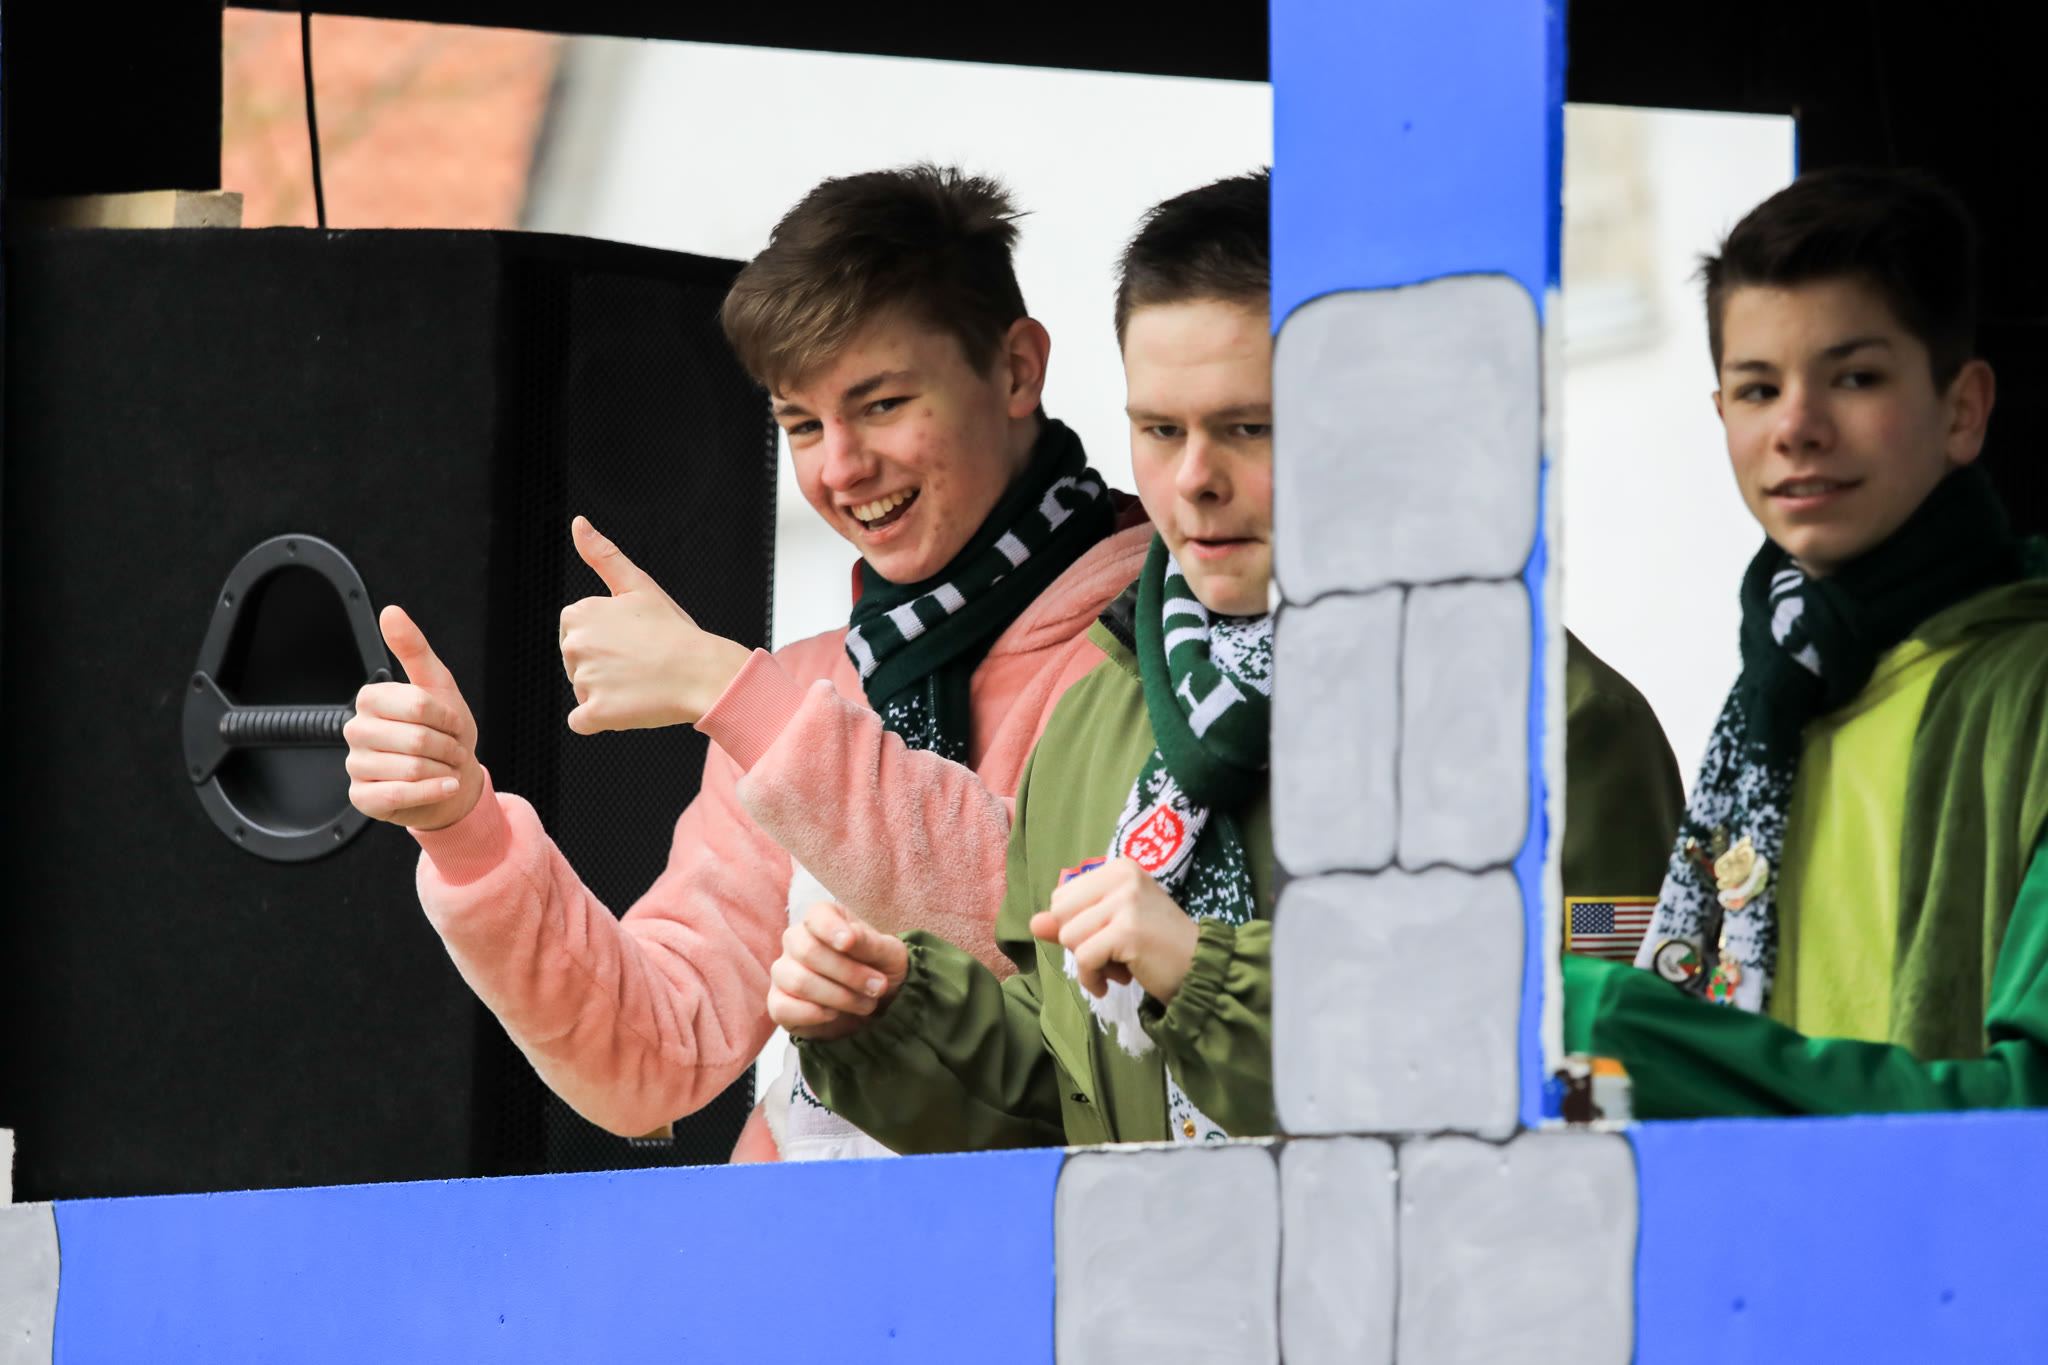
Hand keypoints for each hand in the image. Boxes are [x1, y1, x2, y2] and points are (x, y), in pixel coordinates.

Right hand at [345, 605, 484, 830]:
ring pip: (411, 769)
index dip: (447, 718)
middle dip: (448, 747)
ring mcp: (356, 765)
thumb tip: (391, 611)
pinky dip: (433, 792)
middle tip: (451, 750)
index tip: (451, 723)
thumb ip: (413, 649)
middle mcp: (356, 731)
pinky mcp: (362, 798)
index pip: (418, 705)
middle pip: (416, 739)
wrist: (451, 778)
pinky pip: (399, 795)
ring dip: (443, 770)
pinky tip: (445, 786)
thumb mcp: (437, 685)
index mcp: (371, 699)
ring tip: (445, 767)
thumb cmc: (443, 732)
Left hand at [558, 516, 752, 733]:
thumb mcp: (639, 586)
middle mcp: (574, 644)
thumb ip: (603, 556)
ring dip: (608, 694)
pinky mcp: (595, 712)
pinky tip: (630, 707)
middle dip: (603, 669)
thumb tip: (577, 522)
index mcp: (578, 613)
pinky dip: (603, 720)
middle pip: (576, 666)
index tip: (633, 641)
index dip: (605, 641)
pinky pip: (583, 722)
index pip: (575, 635)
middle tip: (641, 664)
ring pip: (584, 693)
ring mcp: (584, 680)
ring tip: (641, 684)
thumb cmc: (676, 630)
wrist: (705, 672)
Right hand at [766, 902, 910, 1042]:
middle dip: (849, 973)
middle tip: (878, 987)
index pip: (816, 915)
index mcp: (823, 919)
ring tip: (865, 1004)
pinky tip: (834, 1014)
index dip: (830, 928)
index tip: (848, 942)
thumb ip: (870, 943)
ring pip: (799, 982)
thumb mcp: (889, 954)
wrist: (877, 1007)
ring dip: (839, 997)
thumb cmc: (880, 970)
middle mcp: (796, 940)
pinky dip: (813, 1014)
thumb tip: (848, 938)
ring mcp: (784, 972)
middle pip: (808, 951)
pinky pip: (782, 1008)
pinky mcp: (779, 1003)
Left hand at [1030, 858, 1199, 1003]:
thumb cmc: (1157, 948)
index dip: (1076, 927)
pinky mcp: (1128, 930)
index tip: (1108, 938)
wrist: (1201, 970)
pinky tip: (1114, 983)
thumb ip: (1070, 923)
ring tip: (1120, 967)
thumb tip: (1033, 923)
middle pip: (1060, 914)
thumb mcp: (1110, 927)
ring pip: (1069, 937)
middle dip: (1079, 943)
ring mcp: (1126, 901)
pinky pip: (1083, 958)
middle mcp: (1122, 876)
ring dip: (1089, 964)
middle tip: (1113, 954)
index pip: (1062, 897)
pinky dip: (1093, 980)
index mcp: (1118, 868)